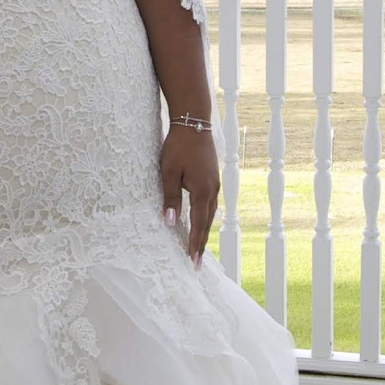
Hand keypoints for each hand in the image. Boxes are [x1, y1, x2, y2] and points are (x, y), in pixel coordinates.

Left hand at [159, 123, 219, 265]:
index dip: (194, 244)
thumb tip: (170, 223)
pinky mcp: (213, 178)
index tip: (191, 261)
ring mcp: (215, 183)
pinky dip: (205, 217)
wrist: (194, 122)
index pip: (198, 224)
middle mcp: (213, 190)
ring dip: (204, 230)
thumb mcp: (169, 173)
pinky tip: (200, 220)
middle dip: (201, 242)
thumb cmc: (179, 146)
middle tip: (196, 262)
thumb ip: (170, 198)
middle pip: (207, 222)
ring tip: (198, 246)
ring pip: (210, 213)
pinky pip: (210, 203)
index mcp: (203, 191)